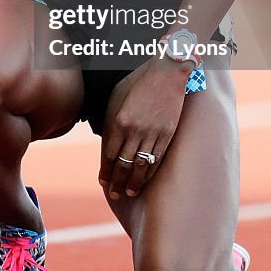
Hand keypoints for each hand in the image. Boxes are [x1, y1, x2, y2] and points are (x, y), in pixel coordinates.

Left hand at [99, 60, 188, 200]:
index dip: (106, 171)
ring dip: (133, 182)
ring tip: (129, 192)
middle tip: (114, 194)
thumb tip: (110, 145)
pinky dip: (150, 172)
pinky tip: (145, 180)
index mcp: (120, 121)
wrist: (166, 76)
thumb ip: (116, 124)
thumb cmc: (141, 86)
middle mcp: (134, 130)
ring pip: (140, 165)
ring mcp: (152, 133)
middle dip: (117, 182)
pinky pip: (156, 158)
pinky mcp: (166, 134)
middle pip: (123, 163)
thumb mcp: (121, 103)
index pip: (109, 154)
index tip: (103, 182)